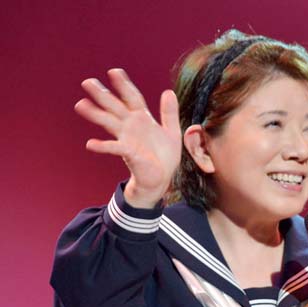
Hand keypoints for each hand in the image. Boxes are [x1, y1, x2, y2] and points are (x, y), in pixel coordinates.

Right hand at [74, 68, 181, 207]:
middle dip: (102, 94)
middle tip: (87, 82)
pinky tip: (90, 144)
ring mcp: (127, 139)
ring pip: (109, 122)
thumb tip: (168, 92)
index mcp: (142, 119)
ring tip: (80, 105)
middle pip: (115, 106)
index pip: (132, 98)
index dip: (124, 85)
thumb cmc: (165, 157)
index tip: (114, 72)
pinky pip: (114, 148)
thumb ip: (169, 113)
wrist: (162, 178)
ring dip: (95, 114)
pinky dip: (102, 146)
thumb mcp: (172, 132)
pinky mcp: (128, 153)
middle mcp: (131, 126)